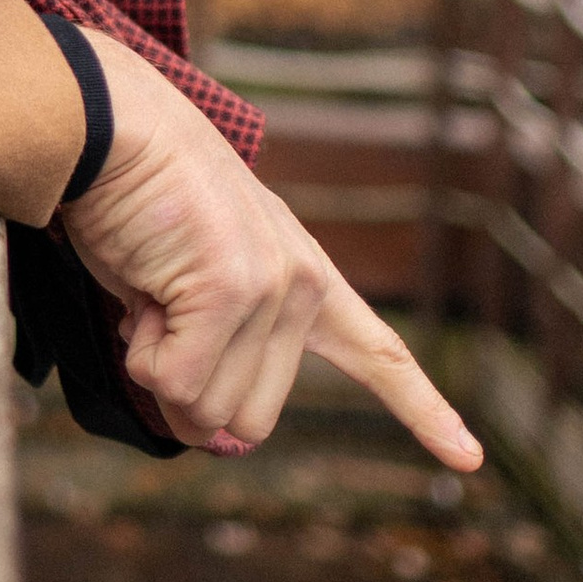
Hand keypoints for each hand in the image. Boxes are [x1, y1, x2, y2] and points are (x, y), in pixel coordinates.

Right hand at [65, 32, 482, 468]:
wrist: (112, 124)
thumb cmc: (138, 205)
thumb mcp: (192, 287)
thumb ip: (221, 352)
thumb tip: (220, 439)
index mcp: (307, 278)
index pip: (379, 353)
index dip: (425, 411)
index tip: (471, 457)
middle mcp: (305, 285)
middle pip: (251, 423)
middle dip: (191, 393)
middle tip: (162, 322)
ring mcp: (276, 286)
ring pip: (210, 410)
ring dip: (160, 368)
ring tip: (153, 291)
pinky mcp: (234, 289)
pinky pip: (175, 381)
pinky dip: (142, 353)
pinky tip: (141, 291)